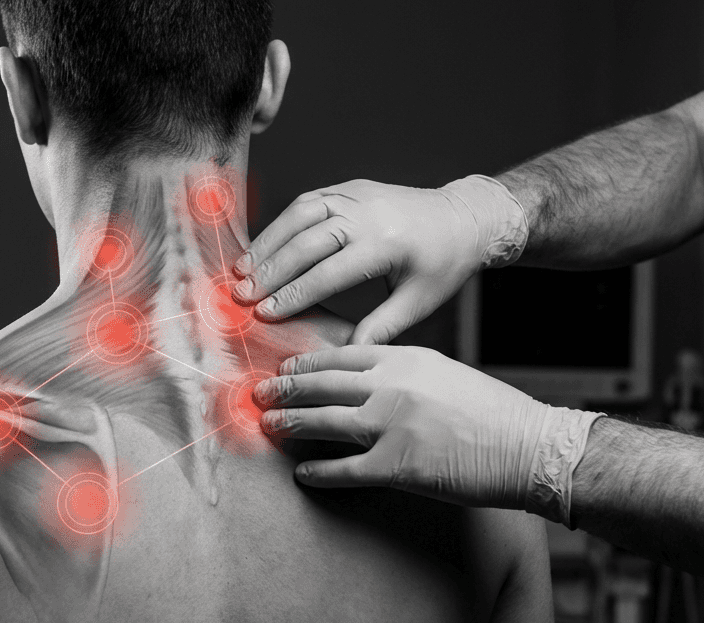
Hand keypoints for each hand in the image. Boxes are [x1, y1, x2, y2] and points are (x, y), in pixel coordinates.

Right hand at [233, 176, 526, 344]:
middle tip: (241, 294)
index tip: (266, 313)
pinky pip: (308, 200)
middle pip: (307, 241)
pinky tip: (264, 246)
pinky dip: (281, 223)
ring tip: (242, 270)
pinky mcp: (349, 187)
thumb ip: (380, 326)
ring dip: (268, 242)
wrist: (462, 217)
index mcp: (386, 243)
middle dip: (271, 269)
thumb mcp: (419, 301)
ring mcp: (356, 194)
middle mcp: (367, 212)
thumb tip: (344, 354)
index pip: (329, 272)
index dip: (294, 294)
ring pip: (300, 214)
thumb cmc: (443, 263)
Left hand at [255, 345, 549, 508]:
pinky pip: (344, 470)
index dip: (308, 363)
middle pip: (323, 384)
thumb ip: (408, 374)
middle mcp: (393, 386)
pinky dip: (319, 473)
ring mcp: (392, 425)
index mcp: (407, 359)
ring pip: (323, 422)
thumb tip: (372, 384)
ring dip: (291, 425)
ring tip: (269, 427)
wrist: (529, 446)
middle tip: (261, 394)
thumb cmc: (496, 414)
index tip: (288, 368)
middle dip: (286, 389)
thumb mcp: (448, 374)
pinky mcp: (397, 465)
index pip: (343, 355)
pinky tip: (303, 475)